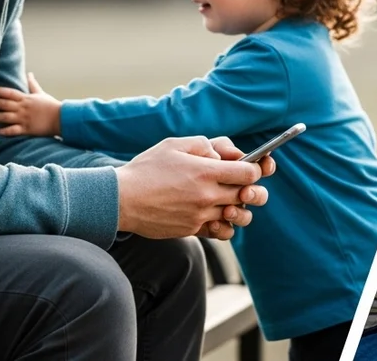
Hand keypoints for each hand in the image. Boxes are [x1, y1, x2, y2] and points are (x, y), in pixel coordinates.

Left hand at [0, 72, 61, 136]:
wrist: (62, 119)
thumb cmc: (51, 106)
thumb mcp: (41, 93)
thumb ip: (33, 84)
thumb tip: (29, 74)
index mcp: (26, 98)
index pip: (9, 92)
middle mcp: (23, 107)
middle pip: (3, 104)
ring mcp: (24, 118)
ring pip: (4, 117)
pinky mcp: (26, 129)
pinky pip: (11, 130)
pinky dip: (1, 131)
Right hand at [115, 136, 269, 239]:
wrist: (120, 200)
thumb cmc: (147, 169)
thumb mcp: (175, 145)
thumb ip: (206, 144)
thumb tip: (226, 156)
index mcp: (206, 172)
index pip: (251, 173)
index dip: (256, 168)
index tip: (251, 166)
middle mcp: (207, 196)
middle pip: (250, 195)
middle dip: (253, 188)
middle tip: (245, 184)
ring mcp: (201, 215)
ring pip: (239, 216)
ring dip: (242, 208)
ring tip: (232, 201)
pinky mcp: (192, 229)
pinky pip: (221, 231)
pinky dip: (225, 225)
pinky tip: (218, 215)